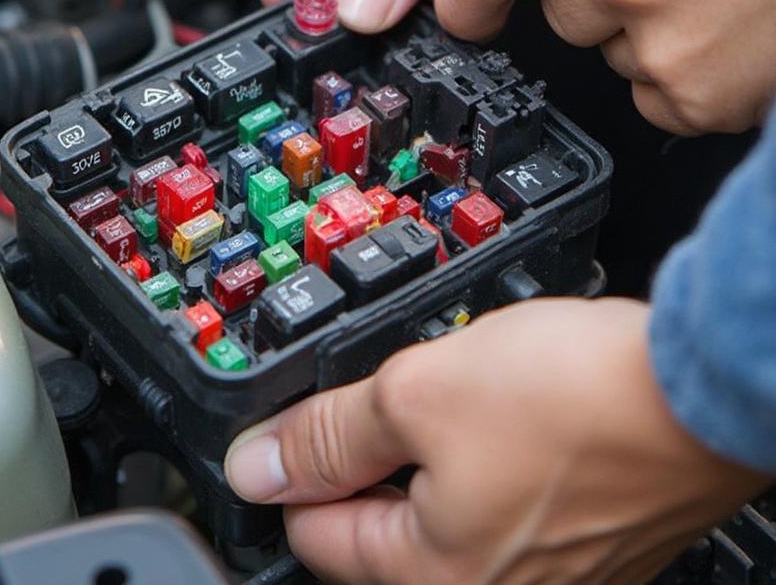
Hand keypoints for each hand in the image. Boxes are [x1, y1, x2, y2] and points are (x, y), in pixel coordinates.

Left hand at [224, 299, 767, 584]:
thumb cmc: (576, 397)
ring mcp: (544, 573)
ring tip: (444, 393)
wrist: (695, 387)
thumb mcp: (417, 394)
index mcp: (437, 579)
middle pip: (377, 528)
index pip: (316, 534)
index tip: (296, 419)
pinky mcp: (581, 542)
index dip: (293, 465)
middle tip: (377, 391)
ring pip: (437, 511)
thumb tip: (256, 465)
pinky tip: (494, 412)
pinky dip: (476, 459)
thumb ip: (328, 435)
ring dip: (422, 452)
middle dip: (363, 456)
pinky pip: (494, 505)